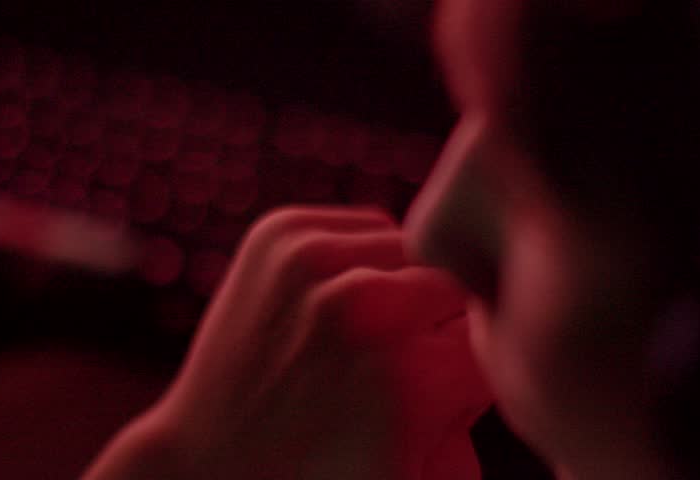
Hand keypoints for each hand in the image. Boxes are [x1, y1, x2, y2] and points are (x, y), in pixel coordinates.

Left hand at [83, 205, 490, 478]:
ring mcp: (314, 260)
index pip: (490, 336)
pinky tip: (342, 296)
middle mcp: (363, 307)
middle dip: (442, 321)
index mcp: (410, 379)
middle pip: (454, 284)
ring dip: (404, 282)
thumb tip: (491, 365)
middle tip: (409, 359)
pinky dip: (363, 255)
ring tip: (373, 328)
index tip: (449, 385)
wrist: (208, 461)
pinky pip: (364, 225)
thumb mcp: (411, 473)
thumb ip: (465, 420)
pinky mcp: (281, 232)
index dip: (477, 363)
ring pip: (410, 247)